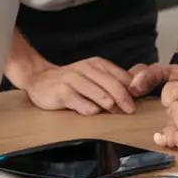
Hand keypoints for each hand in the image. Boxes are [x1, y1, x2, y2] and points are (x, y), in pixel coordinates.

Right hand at [21, 57, 137, 114]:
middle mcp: (86, 69)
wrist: (39, 79)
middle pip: (113, 85)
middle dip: (125, 100)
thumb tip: (135, 95)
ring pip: (99, 94)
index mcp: (97, 64)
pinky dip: (90, 110)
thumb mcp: (92, 76)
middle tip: (131, 111)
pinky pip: (81, 104)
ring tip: (115, 113)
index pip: (121, 77)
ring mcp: (73, 80)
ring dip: (110, 105)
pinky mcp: (62, 92)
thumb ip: (111, 82)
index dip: (132, 91)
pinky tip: (92, 112)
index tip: (138, 102)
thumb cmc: (71, 81)